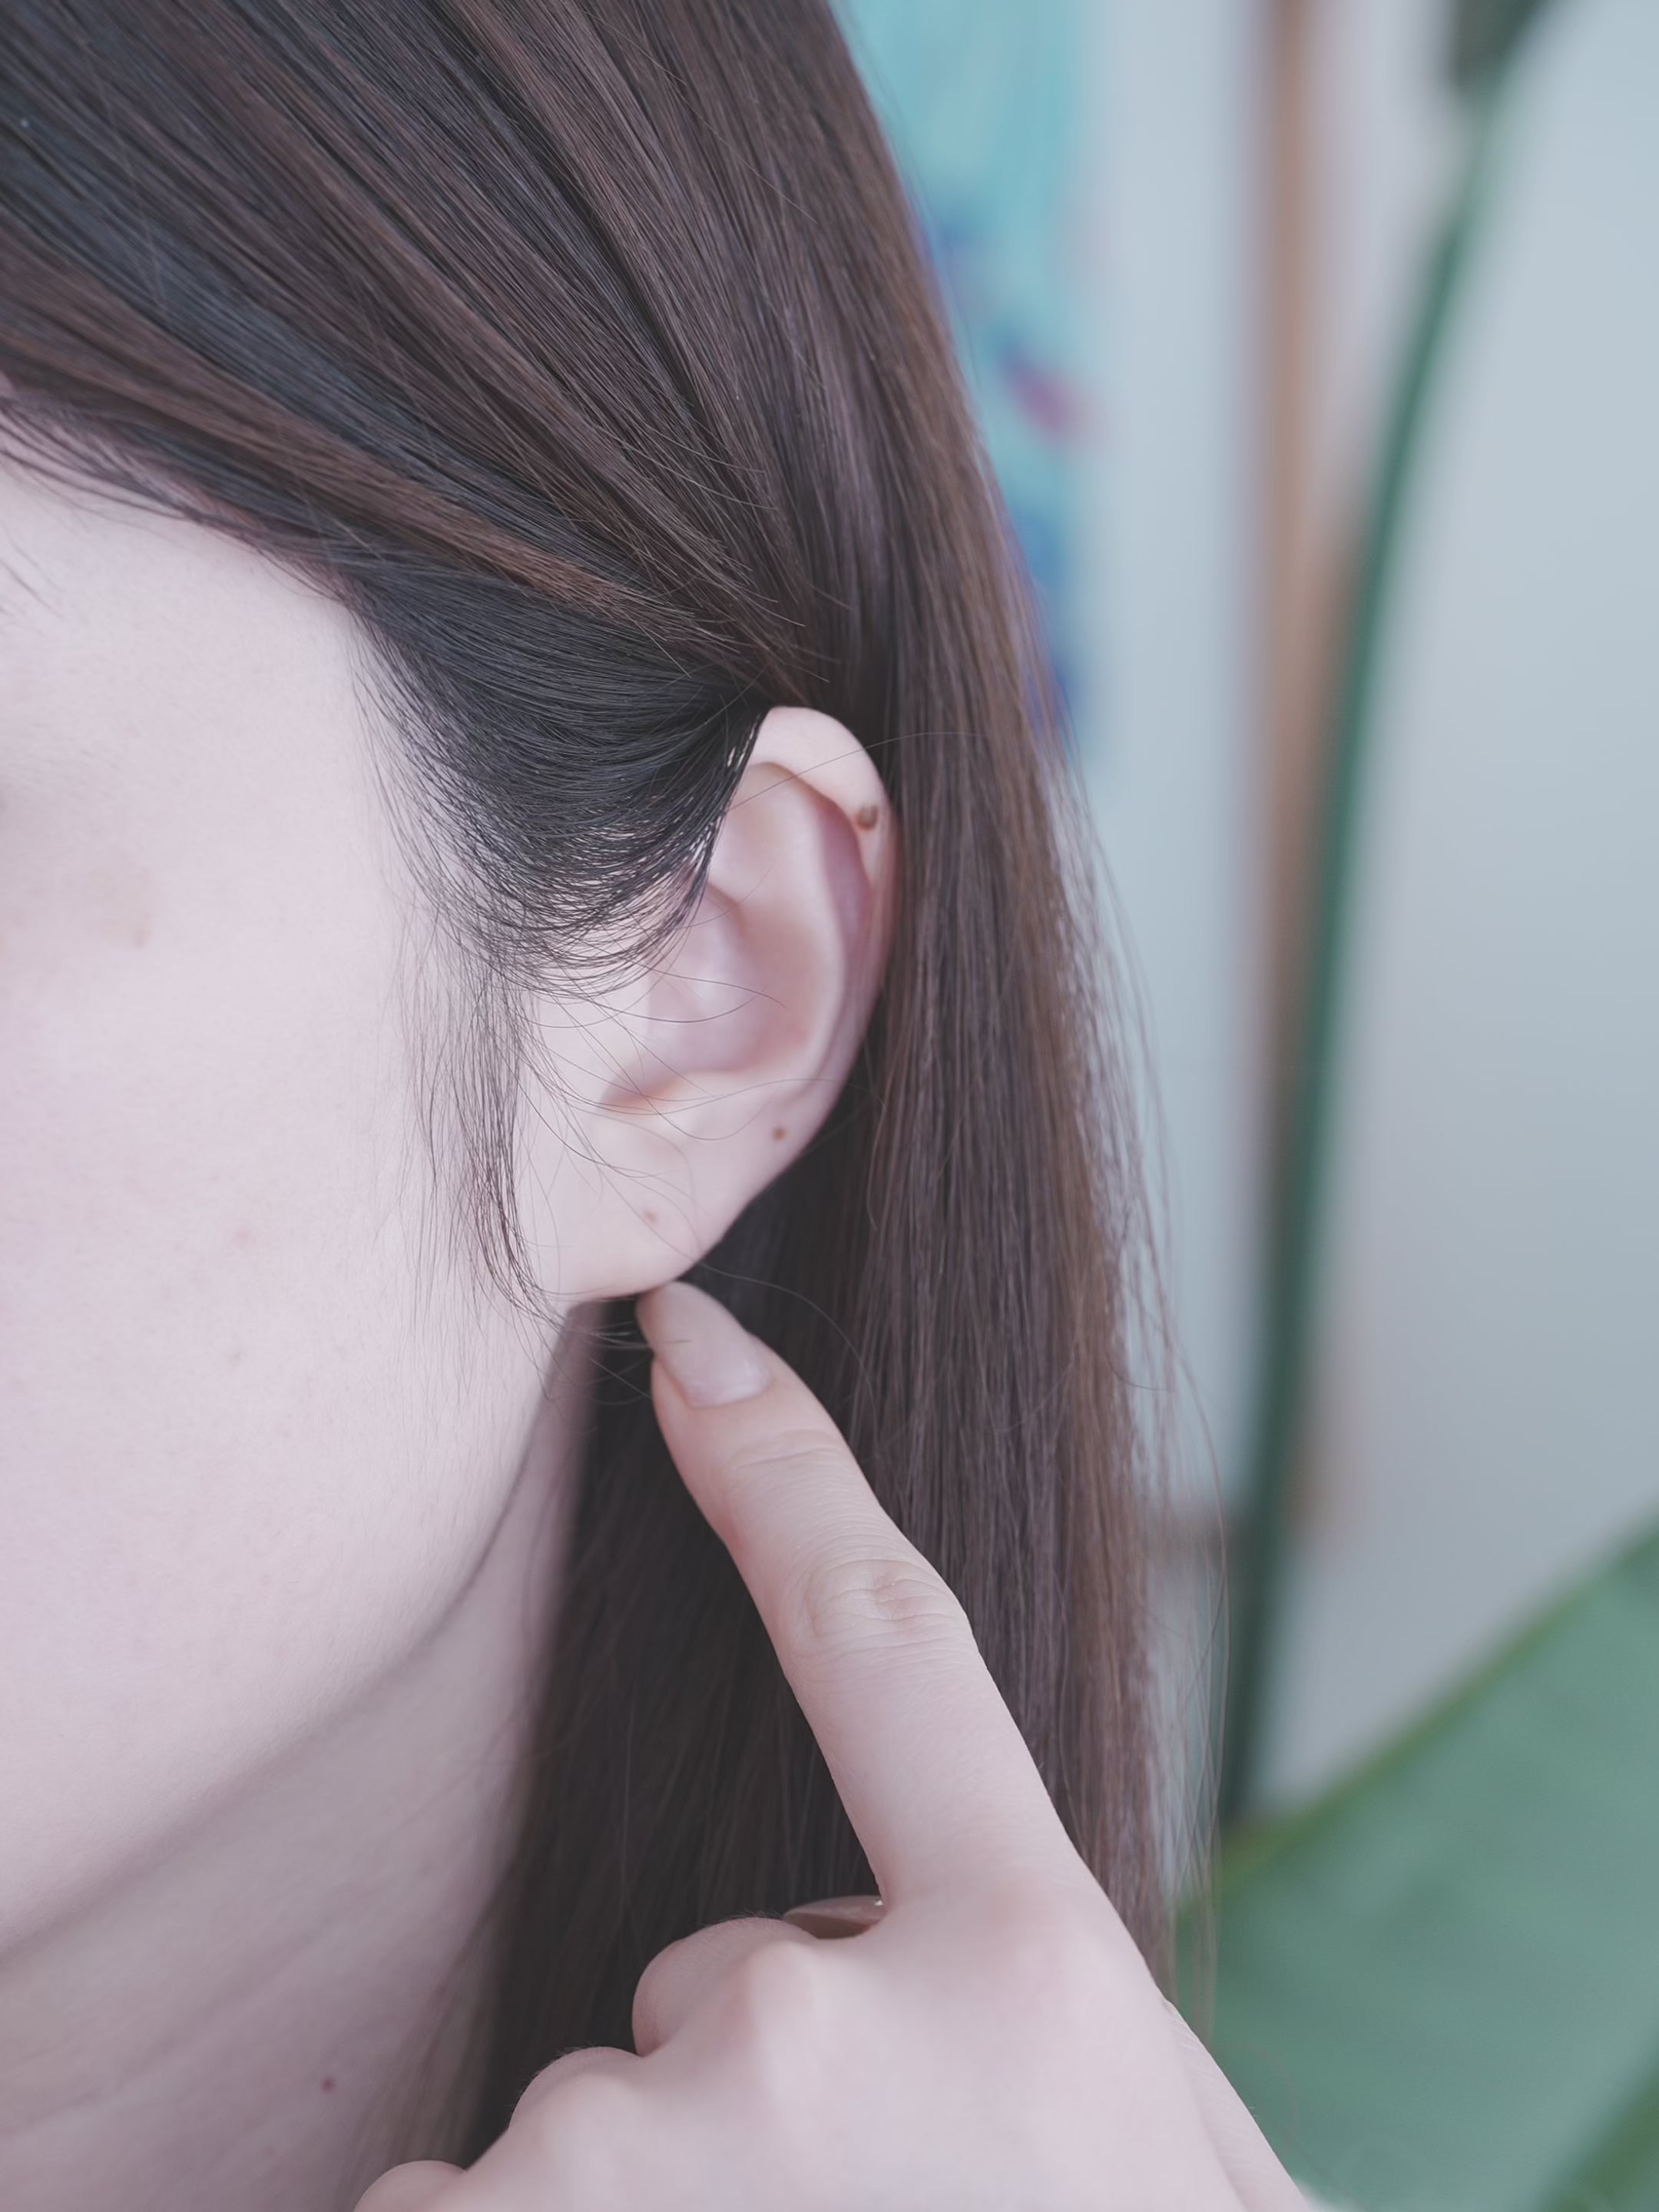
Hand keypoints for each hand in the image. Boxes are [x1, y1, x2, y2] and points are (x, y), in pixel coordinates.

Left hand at [358, 1281, 1301, 2211]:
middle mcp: (825, 2020)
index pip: (889, 1638)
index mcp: (1021, 1955)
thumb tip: (824, 1987)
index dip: (786, 1469)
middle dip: (756, 2112)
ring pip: (594, 2134)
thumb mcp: (1115, 2129)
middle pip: (705, 1996)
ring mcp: (665, 2148)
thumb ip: (1007, 2015)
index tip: (688, 1334)